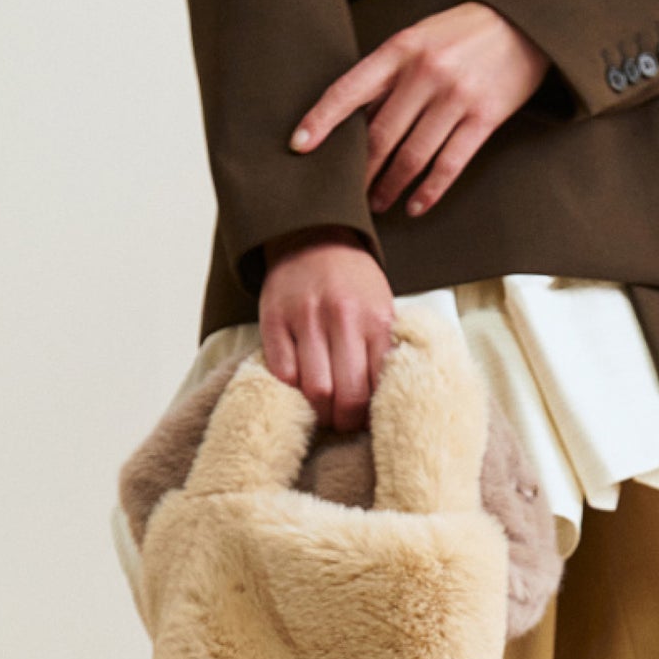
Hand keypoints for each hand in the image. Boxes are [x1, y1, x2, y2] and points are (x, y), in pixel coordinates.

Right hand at [257, 225, 393, 434]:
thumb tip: (384, 405)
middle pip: (346, 397)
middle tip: (342, 423)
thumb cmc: (354, 283)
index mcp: (376, 320)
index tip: (367, 423)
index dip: (370, 417)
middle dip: (344, 421)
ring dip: (318, 412)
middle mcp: (342, 318)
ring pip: (313, 390)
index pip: (376, 389)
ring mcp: (305, 318)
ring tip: (322, 410)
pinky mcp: (274, 320)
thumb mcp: (382, 309)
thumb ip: (383, 351)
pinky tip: (299, 388)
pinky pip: (282, 372)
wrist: (315, 235)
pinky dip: (291, 389)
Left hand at [291, 2, 550, 218]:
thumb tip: (354, 119)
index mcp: (401, 49)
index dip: (321, 120)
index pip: (350, 90)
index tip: (299, 146)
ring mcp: (455, 97)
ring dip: (390, 187)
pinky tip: (415, 206)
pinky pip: (448, 165)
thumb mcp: (419, 38)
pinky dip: (428, 191)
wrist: (523, 22)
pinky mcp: (483, 118)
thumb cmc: (462, 33)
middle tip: (347, 195)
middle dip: (360, 171)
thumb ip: (390, 73)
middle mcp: (425, 73)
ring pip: (411, 156)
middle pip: (380, 135)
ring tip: (378, 203)